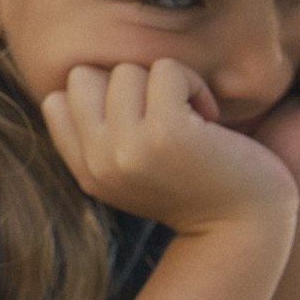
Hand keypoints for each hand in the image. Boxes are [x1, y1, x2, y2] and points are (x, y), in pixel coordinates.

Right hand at [41, 58, 295, 235]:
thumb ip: (101, 138)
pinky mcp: (166, 132)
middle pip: (84, 77)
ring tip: (189, 115)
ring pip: (126, 70)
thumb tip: (85, 77)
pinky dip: (193, 83)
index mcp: (86, 172)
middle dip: (126, 82)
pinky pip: (166, 71)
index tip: (137, 118)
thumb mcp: (132, 170)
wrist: (242, 229)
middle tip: (162, 110)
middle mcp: (98, 162)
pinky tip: (208, 116)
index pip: (56, 102)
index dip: (100, 96)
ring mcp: (128, 148)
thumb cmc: (196, 189)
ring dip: (165, 82)